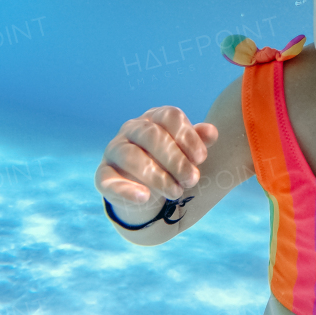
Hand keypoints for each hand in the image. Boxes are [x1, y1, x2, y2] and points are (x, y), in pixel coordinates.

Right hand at [95, 106, 218, 221]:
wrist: (148, 191)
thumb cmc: (171, 164)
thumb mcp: (187, 152)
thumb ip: (198, 141)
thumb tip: (212, 132)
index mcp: (155, 118)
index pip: (170, 116)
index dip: (188, 137)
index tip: (201, 159)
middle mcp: (132, 129)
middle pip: (152, 135)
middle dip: (176, 159)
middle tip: (193, 180)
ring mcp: (115, 150)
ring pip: (131, 156)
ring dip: (158, 176)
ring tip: (177, 192)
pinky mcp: (103, 175)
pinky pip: (108, 180)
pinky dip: (126, 190)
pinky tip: (144, 198)